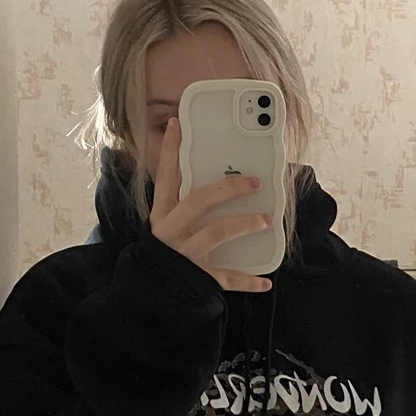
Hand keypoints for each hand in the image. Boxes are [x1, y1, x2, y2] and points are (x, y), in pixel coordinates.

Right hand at [150, 118, 273, 293]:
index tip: (178, 124)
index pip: (166, 175)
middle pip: (199, 200)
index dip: (171, 149)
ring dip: (244, 224)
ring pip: (217, 233)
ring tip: (266, 220)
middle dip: (229, 188)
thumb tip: (221, 179)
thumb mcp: (168, 223)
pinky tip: (265, 281)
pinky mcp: (198, 278)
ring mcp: (185, 254)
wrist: (149, 292)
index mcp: (162, 213)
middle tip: (255, 181)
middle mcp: (171, 230)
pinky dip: (248, 280)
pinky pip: (226, 278)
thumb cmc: (164, 251)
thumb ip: (186, 203)